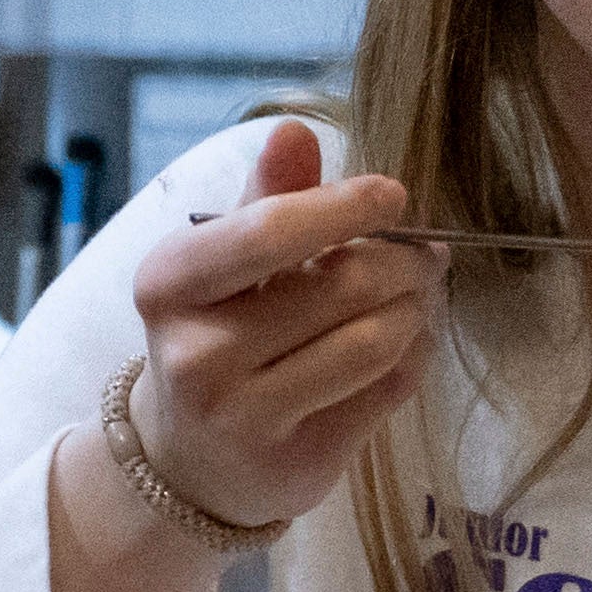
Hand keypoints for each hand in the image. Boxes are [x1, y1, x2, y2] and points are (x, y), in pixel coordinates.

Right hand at [112, 118, 440, 538]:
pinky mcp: (298, 462)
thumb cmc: (216, 339)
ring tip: (414, 298)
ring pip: (373, 342)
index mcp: (169, 285)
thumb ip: (266, 199)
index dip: (344, 207)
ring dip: (415, 310)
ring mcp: (244, 418)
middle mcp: (194, 356)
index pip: (268, 232)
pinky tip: (404, 343)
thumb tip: (294, 129)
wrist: (190, 462)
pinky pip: (388, 390)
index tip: (392, 197)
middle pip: (339, 285)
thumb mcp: (222, 266)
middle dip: (401, 262)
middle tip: (423, 255)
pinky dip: (414, 356)